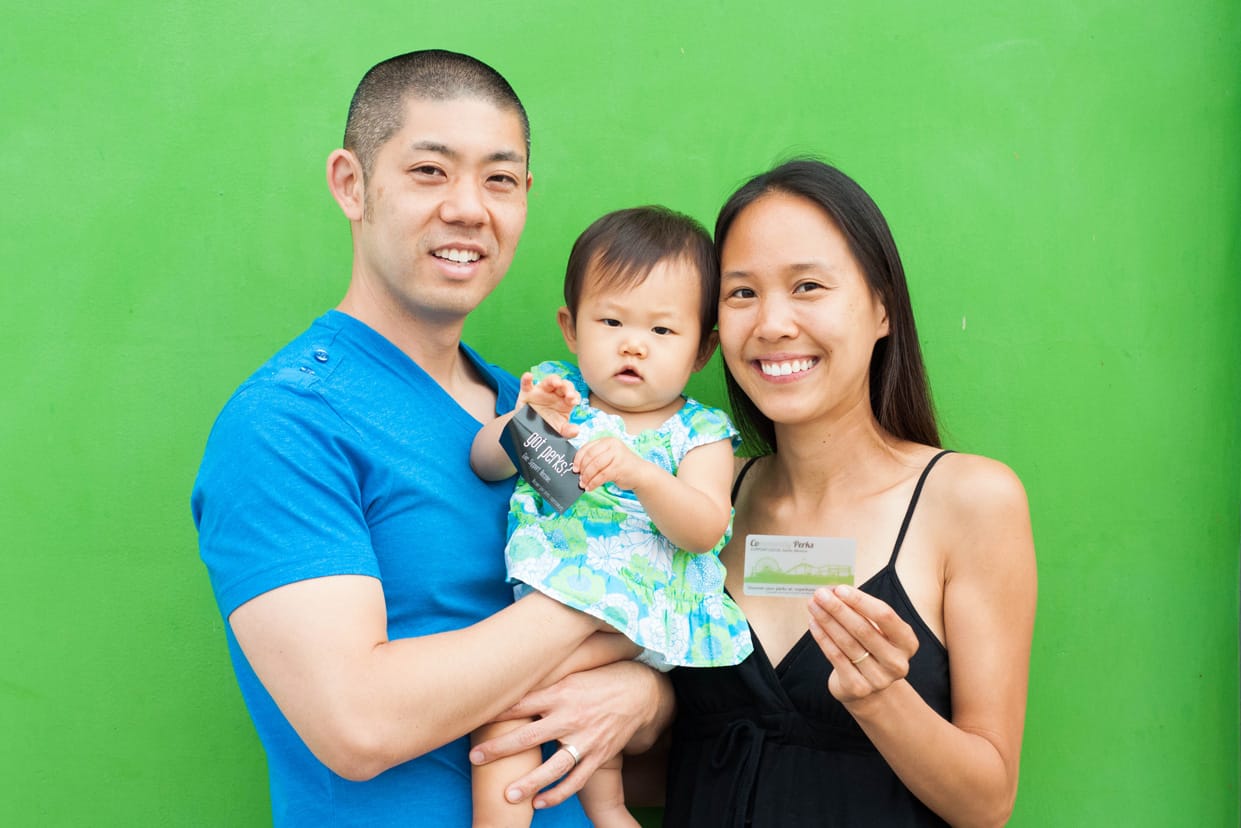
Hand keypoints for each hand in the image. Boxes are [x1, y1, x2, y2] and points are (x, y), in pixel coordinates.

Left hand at [468, 660, 663, 809]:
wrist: (641, 692)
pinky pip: (577, 780)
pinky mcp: (599, 756)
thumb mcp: (572, 673)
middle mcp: (572, 717)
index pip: (522, 704)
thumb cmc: (600, 679)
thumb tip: (511, 683)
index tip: (472, 718)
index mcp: (562, 693)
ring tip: (507, 795)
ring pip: (555, 767)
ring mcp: (586, 739)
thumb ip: (545, 683)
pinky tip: (539, 803)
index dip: (496, 712)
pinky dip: (558, 794)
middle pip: (530, 737)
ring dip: (530, 782)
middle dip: (500, 749)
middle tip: (475, 758)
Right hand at [517, 372, 579, 438]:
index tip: (575, 402)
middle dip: (568, 388)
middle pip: (564, 385)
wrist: (528, 430)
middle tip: (569, 395)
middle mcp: (555, 394)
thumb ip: (567, 431)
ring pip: (549, 381)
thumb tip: (576, 430)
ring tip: (557, 383)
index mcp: (564, 401)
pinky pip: (526, 384)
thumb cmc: (546, 426)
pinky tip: (529, 376)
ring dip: (554, 380)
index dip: (575, 396)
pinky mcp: (527, 393)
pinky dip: (527, 378)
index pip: (573, 395)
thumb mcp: (558, 430)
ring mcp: (541, 391)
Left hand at [572, 436, 648, 491]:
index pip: (587, 448)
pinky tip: (590, 488)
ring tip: (584, 485)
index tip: (574, 469)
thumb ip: (596, 458)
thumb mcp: (608, 457)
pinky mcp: (620, 467)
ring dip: (587, 477)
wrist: (641, 474)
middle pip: (590, 456)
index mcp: (607, 441)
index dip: (578, 459)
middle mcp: (612, 445)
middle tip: (579, 479)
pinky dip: (594, 483)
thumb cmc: (621, 466)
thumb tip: (578, 468)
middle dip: (582, 469)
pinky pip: (602, 476)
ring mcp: (617, 455)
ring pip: (595, 466)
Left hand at [808, 584, 919, 704]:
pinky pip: (836, 657)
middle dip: (838, 609)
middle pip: (863, 629)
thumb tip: (833, 592)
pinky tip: (814, 624)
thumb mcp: (877, 630)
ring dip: (827, 621)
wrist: (868, 687)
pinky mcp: (859, 688)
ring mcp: (879, 678)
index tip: (840, 589)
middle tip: (820, 594)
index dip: (861, 601)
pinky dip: (822, 638)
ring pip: (847, 642)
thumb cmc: (871, 648)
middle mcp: (897, 662)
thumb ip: (860, 610)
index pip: (885, 615)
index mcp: (907, 642)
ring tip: (813, 605)